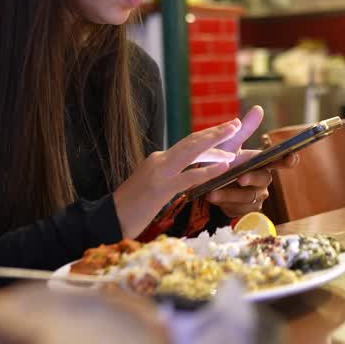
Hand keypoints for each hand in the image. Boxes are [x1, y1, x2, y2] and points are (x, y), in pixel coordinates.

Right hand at [113, 120, 239, 237]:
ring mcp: (159, 173)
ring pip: (191, 151)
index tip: (225, 129)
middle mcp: (159, 161)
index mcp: (158, 160)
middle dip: (215, 132)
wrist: (108, 219)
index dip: (207, 136)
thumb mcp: (152, 188)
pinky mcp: (160, 189)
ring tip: (234, 133)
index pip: (187, 144)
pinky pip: (189, 177)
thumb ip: (169, 178)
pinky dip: (208, 170)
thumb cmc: (130, 209)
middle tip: (236, 123)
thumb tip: (188, 175)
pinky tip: (224, 166)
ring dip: (214, 141)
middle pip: (192, 141)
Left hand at [207, 105, 298, 220]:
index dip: (288, 159)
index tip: (291, 157)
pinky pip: (238, 208)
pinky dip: (224, 202)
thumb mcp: (230, 144)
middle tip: (241, 178)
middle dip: (252, 178)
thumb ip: (244, 129)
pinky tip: (212, 197)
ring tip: (214, 191)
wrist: (205, 184)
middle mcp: (262, 179)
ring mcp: (255, 196)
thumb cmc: (222, 161)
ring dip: (231, 193)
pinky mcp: (244, 210)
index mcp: (261, 163)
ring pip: (249, 196)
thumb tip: (258, 108)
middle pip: (264, 179)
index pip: (280, 160)